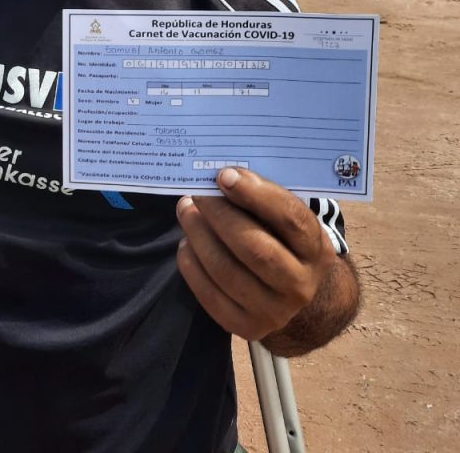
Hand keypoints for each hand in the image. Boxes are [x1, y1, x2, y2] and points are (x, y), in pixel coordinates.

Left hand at [176, 166, 337, 342]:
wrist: (295, 293)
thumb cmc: (283, 240)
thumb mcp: (288, 218)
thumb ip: (264, 197)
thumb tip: (225, 175)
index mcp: (317, 249)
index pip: (290, 219)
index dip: (255, 195)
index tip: (224, 175)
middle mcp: (301, 285)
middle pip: (255, 248)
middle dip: (220, 216)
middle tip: (197, 194)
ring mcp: (275, 312)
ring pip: (227, 272)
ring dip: (199, 237)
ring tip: (186, 212)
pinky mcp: (248, 328)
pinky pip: (211, 296)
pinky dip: (192, 266)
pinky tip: (186, 244)